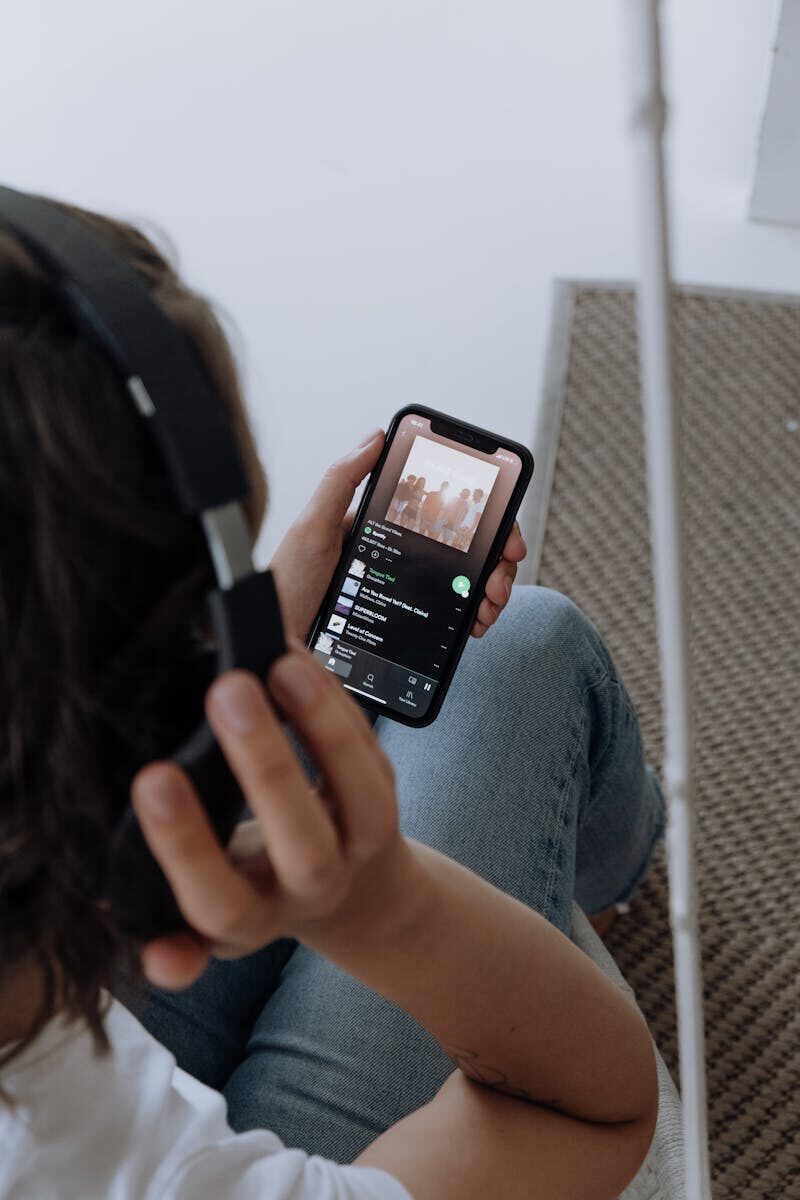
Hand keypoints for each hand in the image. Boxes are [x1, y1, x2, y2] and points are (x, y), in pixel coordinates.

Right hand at [132, 646, 412, 988]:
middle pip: (304, 845)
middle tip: (226, 691)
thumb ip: (158, 916)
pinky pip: (372, 749)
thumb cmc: (259, 890)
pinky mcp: (384, 798)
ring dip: (320, 723)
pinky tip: (298, 657)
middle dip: (267, 767)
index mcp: (249, 919)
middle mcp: (310, 888)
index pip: (218, 901)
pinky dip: (337, 699)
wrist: (361, 902)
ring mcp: (357, 845)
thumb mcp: (205, 920)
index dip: (185, 846)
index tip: (151, 781)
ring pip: (359, 793)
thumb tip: (94, 905)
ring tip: (279, 665)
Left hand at [269, 431, 527, 641]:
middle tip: (501, 577)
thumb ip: (340, 480)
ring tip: (489, 604)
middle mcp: (395, 558)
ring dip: (490, 590)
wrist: (269, 650)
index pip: (441, 511)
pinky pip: (449, 617)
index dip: (481, 518)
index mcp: (379, 529)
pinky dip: (472, 616)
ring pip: (464, 583)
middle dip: (495, 561)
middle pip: (464, 549)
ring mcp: (402, 591)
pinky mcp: (403, 625)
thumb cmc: (283, 590)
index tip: (502, 533)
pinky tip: (474, 622)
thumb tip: (375, 436)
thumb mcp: (309, 529)